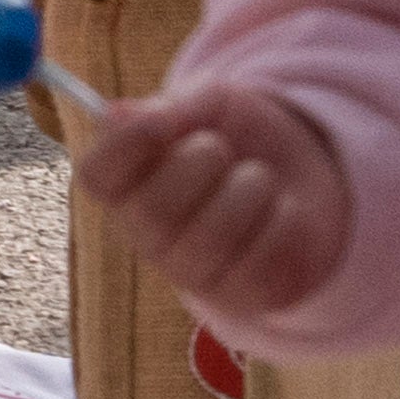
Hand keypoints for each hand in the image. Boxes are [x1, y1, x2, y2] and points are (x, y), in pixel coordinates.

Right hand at [74, 76, 361, 322]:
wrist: (303, 172)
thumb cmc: (241, 135)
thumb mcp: (211, 103)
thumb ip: (172, 108)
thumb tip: (117, 115)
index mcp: (127, 184)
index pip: (96, 175)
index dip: (123, 144)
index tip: (161, 117)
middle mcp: (148, 235)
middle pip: (153, 211)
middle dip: (199, 163)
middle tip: (219, 148)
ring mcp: (194, 273)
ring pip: (210, 241)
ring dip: (247, 189)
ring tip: (258, 175)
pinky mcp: (245, 294)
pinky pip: (262, 259)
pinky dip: (283, 219)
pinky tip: (282, 208)